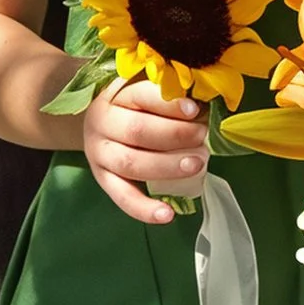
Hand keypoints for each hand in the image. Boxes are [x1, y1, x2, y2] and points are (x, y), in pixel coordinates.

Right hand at [81, 79, 207, 224]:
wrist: (97, 124)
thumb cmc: (132, 106)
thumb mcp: (144, 90)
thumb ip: (169, 95)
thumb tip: (206, 105)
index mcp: (116, 95)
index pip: (141, 96)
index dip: (169, 104)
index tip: (195, 110)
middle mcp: (102, 122)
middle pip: (137, 130)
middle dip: (174, 135)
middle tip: (202, 137)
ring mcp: (99, 153)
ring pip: (130, 164)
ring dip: (166, 167)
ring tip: (197, 166)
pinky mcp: (102, 179)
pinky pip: (122, 197)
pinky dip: (144, 209)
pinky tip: (167, 214)